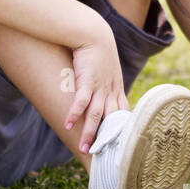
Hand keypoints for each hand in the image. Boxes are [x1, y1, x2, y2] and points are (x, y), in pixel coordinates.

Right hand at [65, 18, 128, 153]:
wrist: (93, 32)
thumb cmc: (97, 49)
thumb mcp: (106, 67)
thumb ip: (104, 80)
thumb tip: (99, 89)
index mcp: (116, 88)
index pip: (122, 113)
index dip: (121, 130)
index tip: (121, 145)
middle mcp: (110, 90)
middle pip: (111, 120)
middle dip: (108, 139)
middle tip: (105, 156)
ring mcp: (100, 86)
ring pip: (96, 115)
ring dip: (90, 133)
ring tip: (85, 149)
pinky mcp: (87, 80)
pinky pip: (81, 101)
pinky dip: (75, 114)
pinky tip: (67, 124)